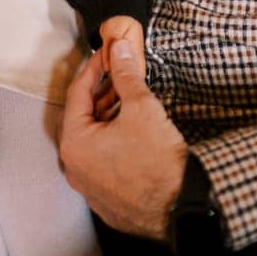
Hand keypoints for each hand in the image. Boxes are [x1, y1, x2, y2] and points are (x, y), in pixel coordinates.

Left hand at [60, 36, 187, 239]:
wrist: (182, 206)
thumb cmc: (157, 159)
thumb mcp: (140, 106)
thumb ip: (124, 73)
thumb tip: (119, 48)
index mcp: (74, 144)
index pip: (77, 94)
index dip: (93, 69)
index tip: (105, 54)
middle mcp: (74, 169)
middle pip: (83, 119)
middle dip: (102, 94)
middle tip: (119, 74)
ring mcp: (89, 189)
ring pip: (93, 142)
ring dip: (108, 118)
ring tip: (129, 100)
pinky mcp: (106, 202)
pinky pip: (103, 164)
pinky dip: (113, 143)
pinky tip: (132, 131)